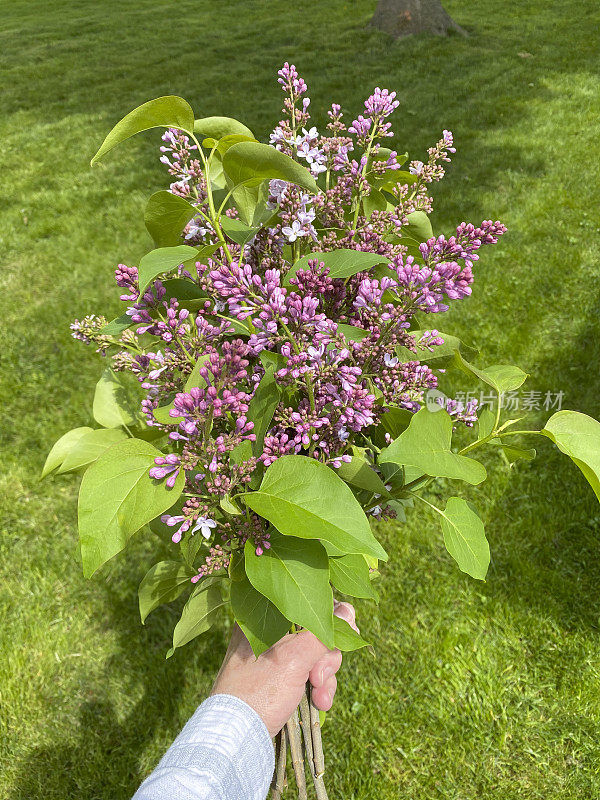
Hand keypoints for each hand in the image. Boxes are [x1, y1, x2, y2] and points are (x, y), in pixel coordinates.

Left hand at [211, 601, 356, 736]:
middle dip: (326, 659)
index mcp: (265, 616)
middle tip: (317, 678)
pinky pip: (310, 674)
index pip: (308, 604)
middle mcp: (270, 631)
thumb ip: (322, 634)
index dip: (332, 619)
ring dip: (325, 679)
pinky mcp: (280, 678)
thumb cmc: (259, 691)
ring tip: (319, 699)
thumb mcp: (294, 658)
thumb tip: (347, 611)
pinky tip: (318, 704)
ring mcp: (275, 656)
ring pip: (317, 656)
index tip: (344, 636)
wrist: (236, 737)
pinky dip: (318, 689)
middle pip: (318, 632)